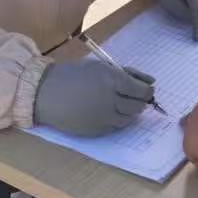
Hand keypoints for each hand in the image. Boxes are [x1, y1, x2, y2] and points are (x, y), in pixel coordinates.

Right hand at [33, 57, 154, 135]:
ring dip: (130, 111)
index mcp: (112, 80)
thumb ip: (127, 73)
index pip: (142, 90)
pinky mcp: (96, 130)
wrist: (46, 93)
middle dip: (141, 101)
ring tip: (122, 103)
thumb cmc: (73, 74)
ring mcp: (103, 118)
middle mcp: (111, 100)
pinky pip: (115, 127)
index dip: (147, 90)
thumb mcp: (101, 66)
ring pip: (129, 119)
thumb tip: (151, 81)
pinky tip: (109, 111)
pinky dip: (118, 120)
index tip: (146, 88)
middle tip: (135, 96)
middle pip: (138, 106)